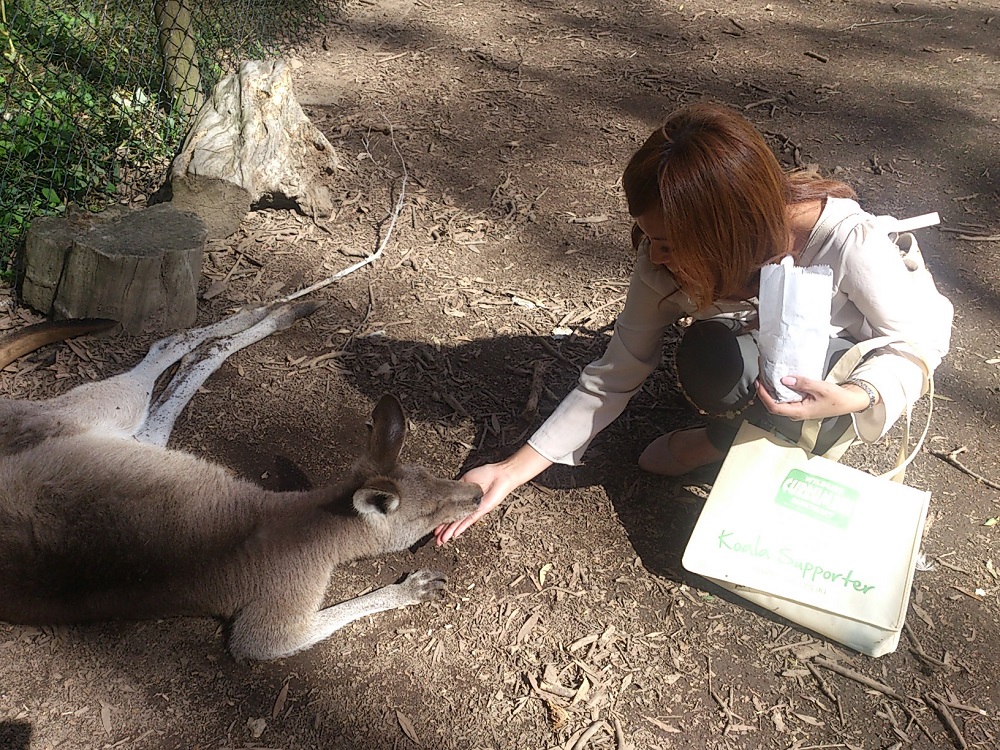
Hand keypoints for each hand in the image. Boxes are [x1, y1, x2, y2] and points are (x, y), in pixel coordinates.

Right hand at [434, 444, 551, 545]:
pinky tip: (455, 534)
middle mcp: (468, 507)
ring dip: (450, 532)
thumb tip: (445, 495)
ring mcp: (474, 509)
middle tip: (436, 540)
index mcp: (462, 499)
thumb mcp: (465, 480)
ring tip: (442, 541)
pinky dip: (462, 527)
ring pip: (459, 523)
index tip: (434, 528)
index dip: (442, 520)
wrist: (499, 475)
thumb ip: (456, 488)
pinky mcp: (481, 510)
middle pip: (453, 521)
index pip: (450, 512)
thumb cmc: (486, 474)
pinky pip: (470, 520)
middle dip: (444, 531)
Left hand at [755, 376, 871, 420]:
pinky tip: (778, 380)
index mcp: (799, 412)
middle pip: (773, 404)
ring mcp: (797, 409)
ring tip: (766, 376)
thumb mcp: (821, 388)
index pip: (774, 407)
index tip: (759, 383)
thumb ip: (803, 383)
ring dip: (770, 390)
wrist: (849, 401)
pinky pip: (785, 398)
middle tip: (760, 376)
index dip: (763, 396)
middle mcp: (795, 413)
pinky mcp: (800, 404)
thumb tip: (785, 380)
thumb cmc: (837, 398)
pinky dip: (779, 389)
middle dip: (764, 391)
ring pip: (778, 401)